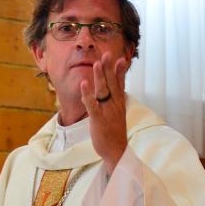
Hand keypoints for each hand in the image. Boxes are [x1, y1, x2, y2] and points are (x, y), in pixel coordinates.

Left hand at [80, 52, 128, 172]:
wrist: (116, 151)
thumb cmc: (114, 132)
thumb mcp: (117, 113)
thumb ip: (115, 100)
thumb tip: (115, 89)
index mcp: (119, 103)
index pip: (120, 84)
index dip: (120, 71)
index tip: (120, 58)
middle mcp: (115, 105)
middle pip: (112, 83)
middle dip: (109, 68)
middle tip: (107, 54)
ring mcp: (107, 112)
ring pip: (103, 91)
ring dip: (100, 77)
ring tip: (97, 63)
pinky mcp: (98, 120)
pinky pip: (92, 105)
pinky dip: (88, 94)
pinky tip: (83, 84)